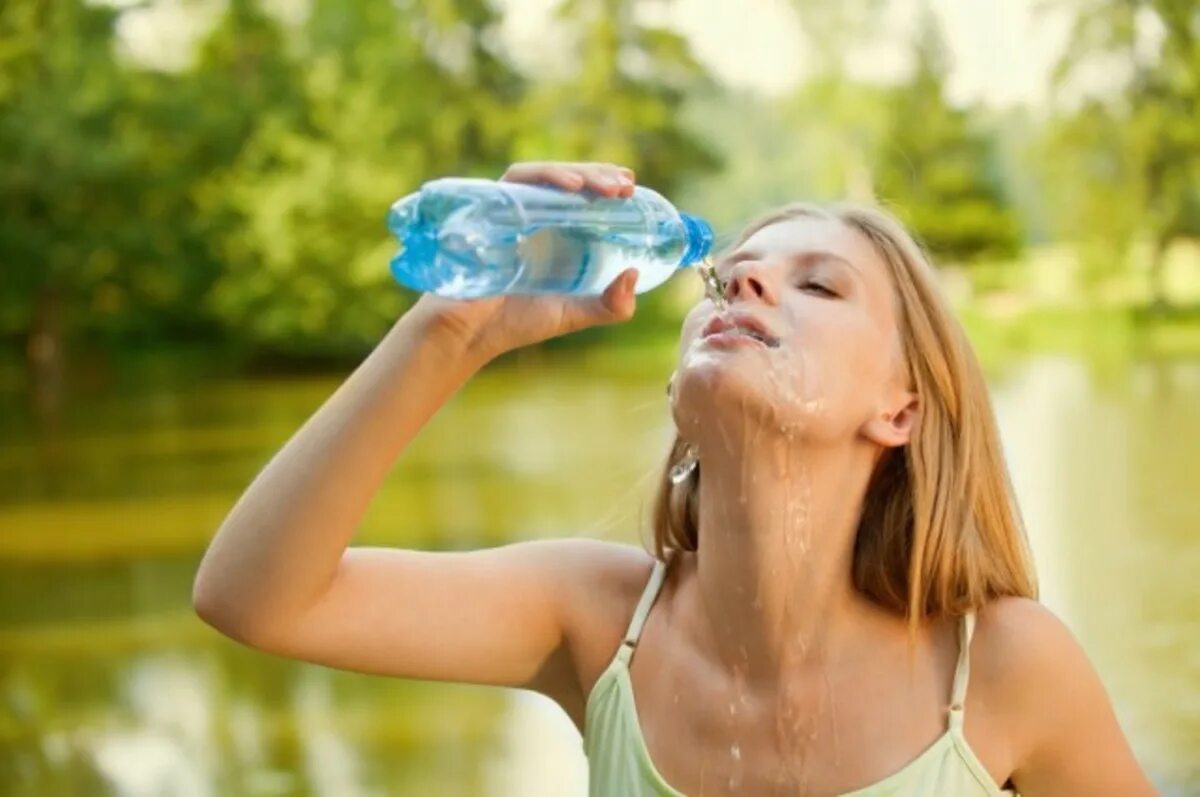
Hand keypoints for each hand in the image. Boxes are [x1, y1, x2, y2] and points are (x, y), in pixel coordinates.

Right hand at [409, 161, 640, 361]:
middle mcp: (531, 217)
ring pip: (545, 175)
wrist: (468, 335)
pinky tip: (571, 187)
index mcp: (552, 233)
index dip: (604, 184)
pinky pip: (517, 181)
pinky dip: (545, 177)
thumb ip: (610, 306)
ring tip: (607, 185)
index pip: (580, 197)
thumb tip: (635, 274)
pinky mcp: (490, 209)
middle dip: (598, 175)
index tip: (630, 186)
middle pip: (566, 181)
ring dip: (578, 172)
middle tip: (625, 185)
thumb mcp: (573, 314)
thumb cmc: (515, 323)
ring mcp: (508, 211)